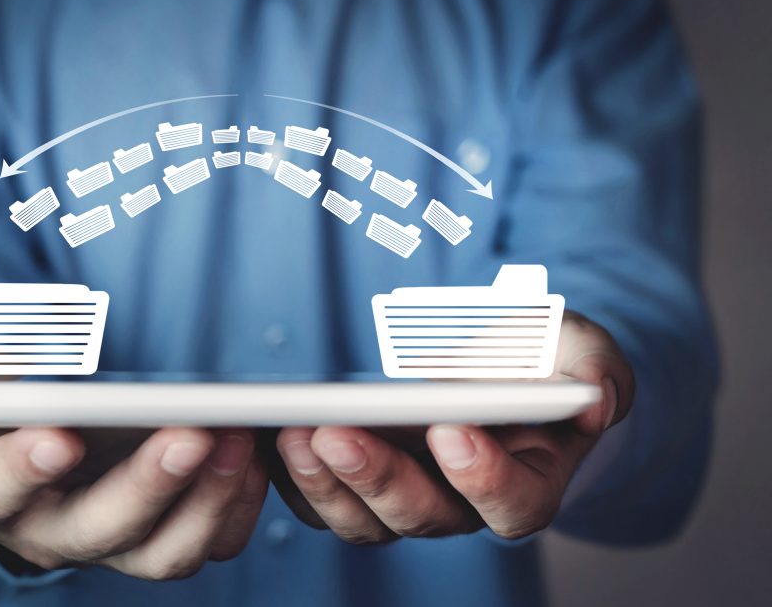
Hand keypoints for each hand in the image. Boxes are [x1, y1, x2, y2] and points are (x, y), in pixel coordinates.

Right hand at [0, 355, 267, 578]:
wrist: (25, 439)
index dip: (23, 468)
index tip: (58, 434)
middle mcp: (49, 528)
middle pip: (97, 533)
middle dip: (145, 488)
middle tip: (189, 435)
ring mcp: (113, 538)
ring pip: (163, 553)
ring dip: (206, 501)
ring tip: (238, 440)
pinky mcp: (162, 534)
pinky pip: (209, 542)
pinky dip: (236, 507)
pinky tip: (254, 457)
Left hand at [272, 311, 633, 541]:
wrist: (493, 360)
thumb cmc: (539, 357)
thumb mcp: (577, 347)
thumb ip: (596, 371)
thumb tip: (596, 399)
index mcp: (527, 481)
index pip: (514, 505)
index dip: (484, 478)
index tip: (452, 431)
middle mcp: (463, 504)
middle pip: (422, 517)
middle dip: (377, 477)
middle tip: (338, 432)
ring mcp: (407, 496)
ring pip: (363, 519)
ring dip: (324, 481)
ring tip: (293, 432)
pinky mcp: (360, 482)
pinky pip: (322, 499)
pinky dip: (293, 475)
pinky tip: (270, 436)